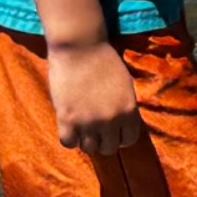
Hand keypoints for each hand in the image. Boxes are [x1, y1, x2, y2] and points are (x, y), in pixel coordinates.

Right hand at [46, 34, 144, 160]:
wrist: (81, 48)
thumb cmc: (104, 61)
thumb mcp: (125, 85)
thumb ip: (125, 107)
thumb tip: (123, 124)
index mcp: (129, 111)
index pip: (129, 140)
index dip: (121, 137)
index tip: (113, 133)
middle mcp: (111, 120)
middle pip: (109, 148)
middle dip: (104, 140)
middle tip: (96, 131)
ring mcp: (88, 122)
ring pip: (89, 148)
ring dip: (86, 140)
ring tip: (82, 129)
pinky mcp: (67, 119)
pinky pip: (68, 143)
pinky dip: (70, 138)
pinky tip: (70, 129)